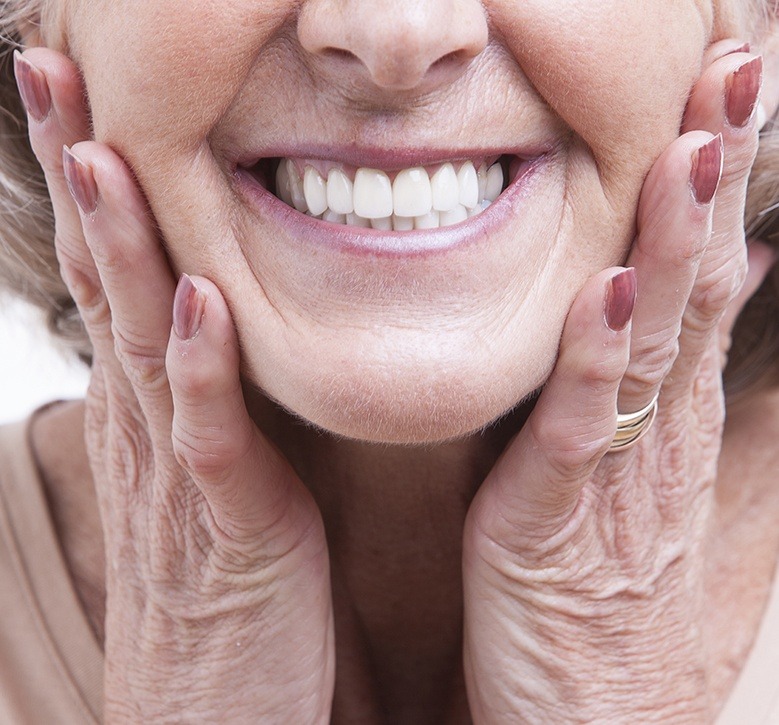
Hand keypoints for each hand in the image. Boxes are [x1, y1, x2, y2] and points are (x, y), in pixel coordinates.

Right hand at [15, 48, 333, 722]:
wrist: (213, 717)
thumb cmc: (226, 594)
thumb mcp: (213, 478)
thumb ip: (210, 403)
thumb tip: (211, 325)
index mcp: (158, 414)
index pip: (118, 277)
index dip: (98, 187)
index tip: (86, 98)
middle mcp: (153, 431)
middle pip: (108, 284)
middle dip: (82, 176)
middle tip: (56, 71)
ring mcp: (182, 481)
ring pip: (143, 344)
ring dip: (122, 248)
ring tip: (102, 152)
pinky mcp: (228, 534)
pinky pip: (210, 440)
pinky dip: (201, 371)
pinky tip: (195, 302)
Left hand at [462, 41, 764, 722]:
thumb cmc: (612, 621)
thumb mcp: (647, 507)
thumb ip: (660, 417)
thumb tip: (677, 330)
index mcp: (667, 426)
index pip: (700, 289)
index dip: (715, 201)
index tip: (725, 113)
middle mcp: (657, 437)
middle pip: (691, 290)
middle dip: (712, 184)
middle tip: (736, 78)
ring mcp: (618, 478)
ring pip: (652, 340)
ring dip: (676, 243)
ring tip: (697, 148)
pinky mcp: (560, 522)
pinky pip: (580, 427)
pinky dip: (596, 357)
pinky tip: (610, 291)